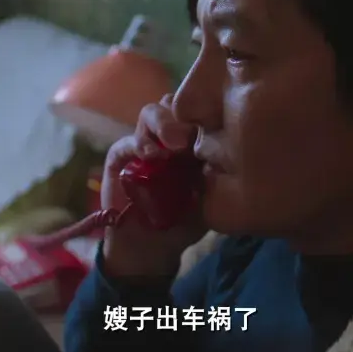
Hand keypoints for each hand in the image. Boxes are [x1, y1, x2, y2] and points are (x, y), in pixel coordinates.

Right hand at [100, 94, 207, 278]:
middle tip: (190, 136)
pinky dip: (139, 144)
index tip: (216, 127)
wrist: (150, 247)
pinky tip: (149, 154)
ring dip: (162, 123)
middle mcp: (166, 137)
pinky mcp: (120, 156)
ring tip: (172, 143)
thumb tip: (231, 154)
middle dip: (184, 112)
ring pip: (151, 113)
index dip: (206, 111)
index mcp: (191, 142)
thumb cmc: (183, 222)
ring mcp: (142, 144)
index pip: (199, 109)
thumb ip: (217, 175)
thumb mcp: (209, 199)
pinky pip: (127, 141)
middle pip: (175, 104)